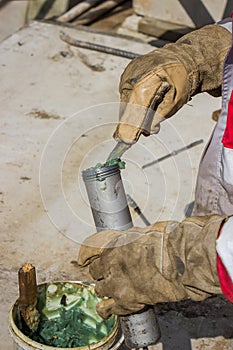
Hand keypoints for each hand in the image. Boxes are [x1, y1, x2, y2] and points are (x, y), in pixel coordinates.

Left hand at [78, 216, 224, 318]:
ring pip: (99, 289)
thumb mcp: (144, 232)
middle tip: (110, 272)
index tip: (86, 258)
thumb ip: (130, 240)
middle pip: (94, 271)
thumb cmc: (168, 242)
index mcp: (113, 244)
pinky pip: (108, 309)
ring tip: (115, 287)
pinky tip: (107, 308)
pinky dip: (107, 309)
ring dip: (105, 288)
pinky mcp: (126, 302)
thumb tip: (129, 242)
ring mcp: (116, 284)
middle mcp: (110, 264)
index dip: (88, 255)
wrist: (182, 261)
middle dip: (101, 271)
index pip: (88, 250)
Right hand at [114, 24, 230, 143]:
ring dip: (135, 111)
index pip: (131, 113)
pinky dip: (134, 99)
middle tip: (152, 123)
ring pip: (125, 102)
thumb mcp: (172, 105)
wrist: (182, 58)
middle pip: (126, 110)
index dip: (129, 129)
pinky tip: (147, 95)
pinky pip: (126, 93)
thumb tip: (143, 132)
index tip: (127, 140)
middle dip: (136, 121)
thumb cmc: (181, 79)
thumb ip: (155, 119)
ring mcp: (127, 75)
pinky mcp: (126, 74)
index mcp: (144, 86)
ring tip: (153, 104)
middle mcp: (131, 79)